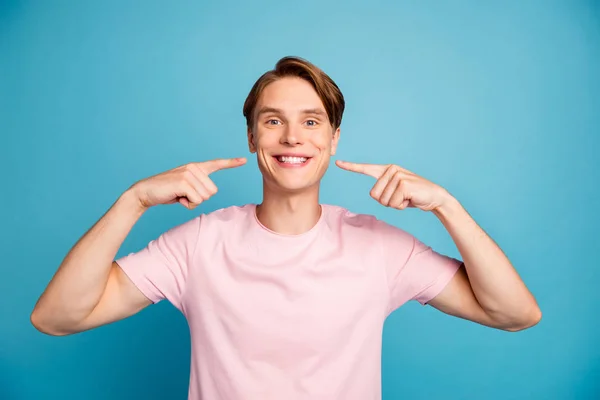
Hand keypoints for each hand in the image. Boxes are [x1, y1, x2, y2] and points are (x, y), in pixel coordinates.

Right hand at [131, 158, 246, 209]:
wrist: (146, 192)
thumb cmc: (167, 192)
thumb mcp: (185, 188)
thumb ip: (199, 187)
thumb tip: (210, 192)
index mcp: (195, 167)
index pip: (216, 164)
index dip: (231, 163)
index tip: (244, 160)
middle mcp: (193, 168)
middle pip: (213, 191)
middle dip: (199, 198)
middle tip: (183, 195)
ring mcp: (188, 174)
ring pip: (205, 197)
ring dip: (192, 201)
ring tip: (179, 195)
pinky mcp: (184, 182)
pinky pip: (197, 200)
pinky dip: (188, 204)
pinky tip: (177, 197)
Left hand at [335, 160, 450, 211]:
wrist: (435, 197)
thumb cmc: (413, 197)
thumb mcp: (396, 193)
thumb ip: (384, 191)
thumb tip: (375, 194)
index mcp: (387, 170)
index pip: (366, 168)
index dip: (351, 167)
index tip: (338, 163)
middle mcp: (391, 169)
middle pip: (374, 195)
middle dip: (387, 202)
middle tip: (401, 198)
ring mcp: (397, 175)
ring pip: (383, 200)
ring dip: (395, 204)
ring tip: (407, 197)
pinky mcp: (403, 183)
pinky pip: (393, 203)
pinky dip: (401, 206)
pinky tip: (410, 199)